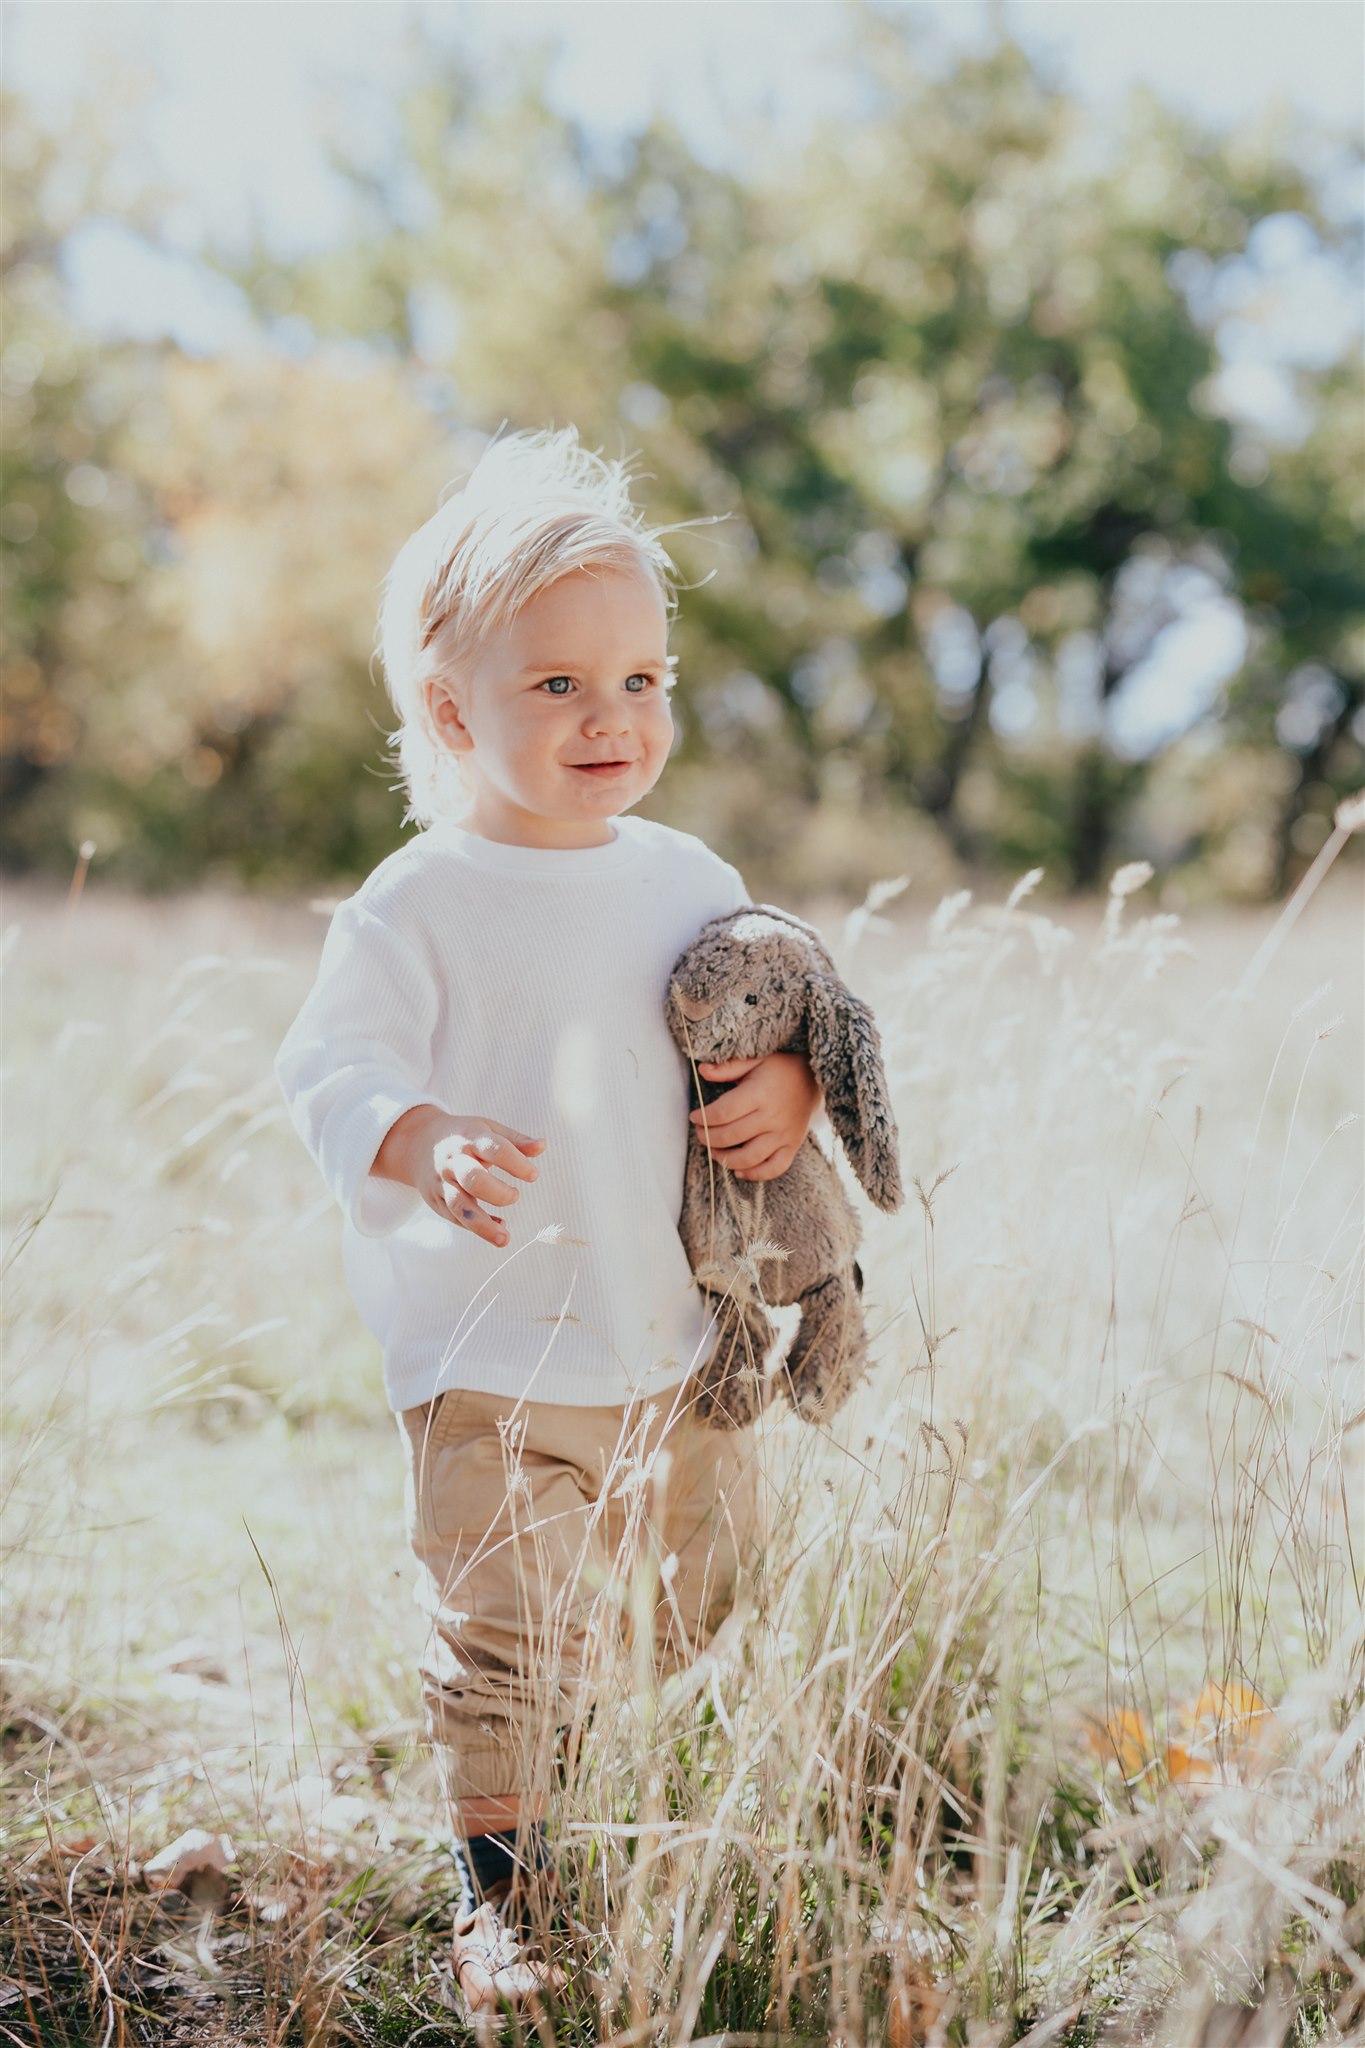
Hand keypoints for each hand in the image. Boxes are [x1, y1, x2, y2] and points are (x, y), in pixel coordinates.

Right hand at [371, 1105, 544, 1245]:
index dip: (516, 1163)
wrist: (418, 1143)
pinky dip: (477, 1226)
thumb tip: (543, 1146)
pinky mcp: (437, 1201)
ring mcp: (443, 1183)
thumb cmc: (464, 1136)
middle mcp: (454, 1161)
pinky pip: (456, 1218)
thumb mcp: (487, 1129)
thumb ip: (516, 1140)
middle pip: (473, 1179)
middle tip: (516, 1196)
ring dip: (482, 1225)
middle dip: (497, 1192)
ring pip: (460, 1206)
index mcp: (471, 1138)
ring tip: (505, 1238)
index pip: (495, 1149)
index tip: (534, 1175)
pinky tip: (497, 1228)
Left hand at [688, 1051, 822, 1181]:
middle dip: (708, 1138)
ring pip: (749, 1157)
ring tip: (713, 1152)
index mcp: (760, 1093)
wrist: (814, 1079)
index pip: (723, 1112)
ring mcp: (784, 1134)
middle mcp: (772, 1116)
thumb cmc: (780, 1069)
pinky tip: (738, 1170)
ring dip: (725, 1159)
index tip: (694, 1117)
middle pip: (732, 1136)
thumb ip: (728, 1067)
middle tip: (700, 1134)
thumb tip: (702, 1070)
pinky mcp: (792, 1146)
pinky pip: (774, 1168)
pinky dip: (755, 1174)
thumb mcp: (755, 1059)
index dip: (703, 1118)